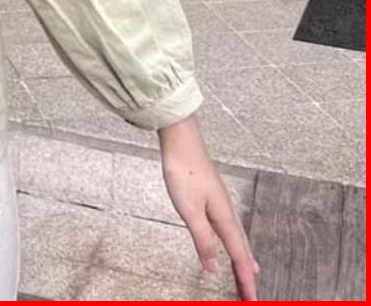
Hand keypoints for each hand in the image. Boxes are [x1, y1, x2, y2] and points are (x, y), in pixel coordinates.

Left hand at [158, 115, 259, 299]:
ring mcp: (220, 202)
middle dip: (246, 273)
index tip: (251, 299)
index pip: (238, 255)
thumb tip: (214, 268)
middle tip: (250, 294)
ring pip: (236, 237)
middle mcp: (227, 212)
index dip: (245, 279)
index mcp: (224, 218)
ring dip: (242, 257)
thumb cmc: (184, 172)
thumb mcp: (190, 211)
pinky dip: (233, 241)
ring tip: (249, 273)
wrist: (180, 140)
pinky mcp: (212, 195)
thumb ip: (203, 240)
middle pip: (241, 249)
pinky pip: (228, 226)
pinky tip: (227, 239)